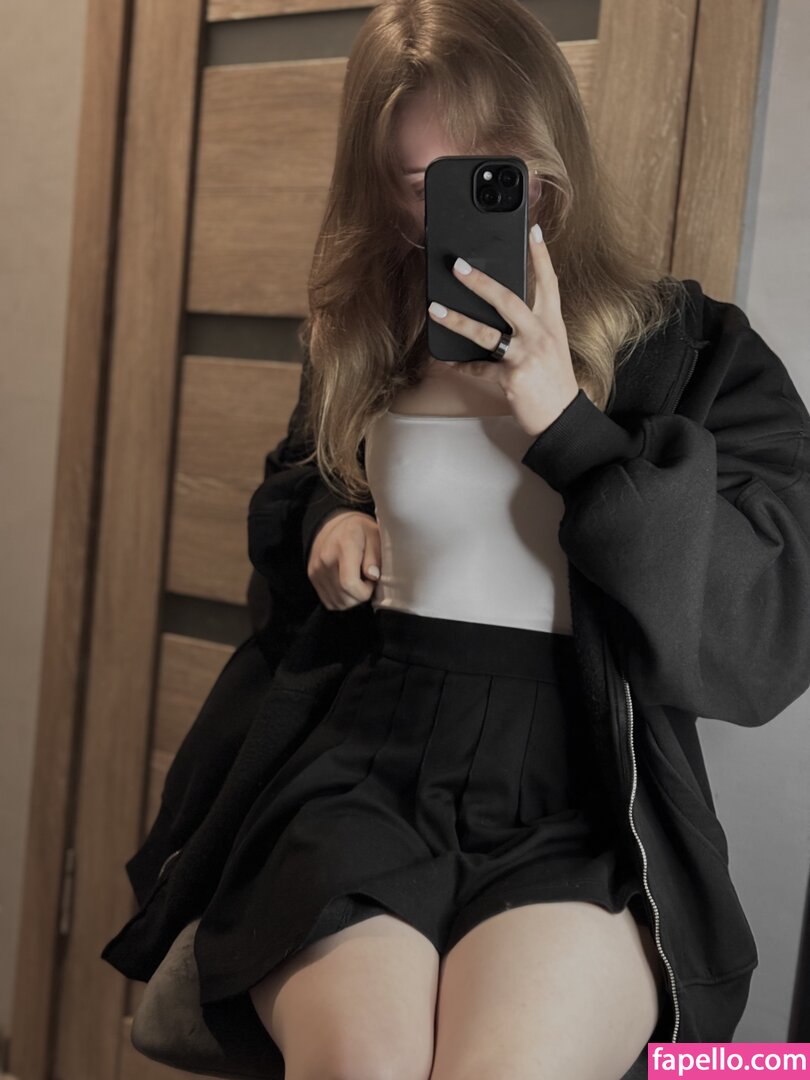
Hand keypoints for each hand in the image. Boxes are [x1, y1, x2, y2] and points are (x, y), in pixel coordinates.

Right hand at [307, 510, 381, 610]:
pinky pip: (329, 601)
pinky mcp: (312, 576)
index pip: (349, 583)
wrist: (335, 524)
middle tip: (367, 580)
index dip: (365, 590)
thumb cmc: (360, 531)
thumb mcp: (375, 536)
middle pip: (345, 598)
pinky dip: (341, 599)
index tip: (372, 580)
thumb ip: (375, 556)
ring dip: (351, 598)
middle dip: (361, 596)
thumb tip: (373, 576)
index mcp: (344, 546)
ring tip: (357, 580)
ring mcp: (316, 569)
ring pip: (337, 603)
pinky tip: (347, 584)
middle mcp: (326, 559)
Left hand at [427, 224, 579, 437]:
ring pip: (486, 332)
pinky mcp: (512, 378)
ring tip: (436, 310)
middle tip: (458, 266)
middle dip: (480, 282)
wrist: (563, 418)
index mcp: (552, 324)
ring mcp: (526, 356)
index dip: (541, 255)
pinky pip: (479, 368)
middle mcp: (540, 335)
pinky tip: (447, 361)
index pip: (549, 283)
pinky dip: (461, 365)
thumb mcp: (552, 347)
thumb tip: (500, 313)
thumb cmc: (554, 382)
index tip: (534, 230)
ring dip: (457, 320)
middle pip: (509, 299)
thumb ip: (533, 327)